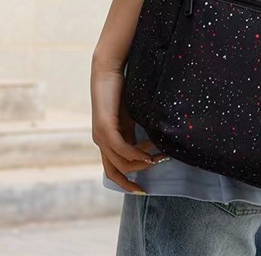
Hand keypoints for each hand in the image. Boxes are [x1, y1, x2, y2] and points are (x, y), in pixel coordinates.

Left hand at [90, 62, 167, 192]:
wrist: (108, 70)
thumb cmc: (122, 89)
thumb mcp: (132, 116)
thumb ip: (138, 131)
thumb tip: (157, 143)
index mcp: (108, 141)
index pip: (115, 170)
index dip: (128, 182)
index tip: (145, 190)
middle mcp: (101, 142)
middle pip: (115, 172)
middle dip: (134, 179)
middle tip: (156, 172)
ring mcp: (101, 136)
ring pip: (120, 163)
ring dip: (141, 164)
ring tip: (159, 157)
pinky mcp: (105, 127)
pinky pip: (120, 149)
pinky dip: (135, 155)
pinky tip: (149, 153)